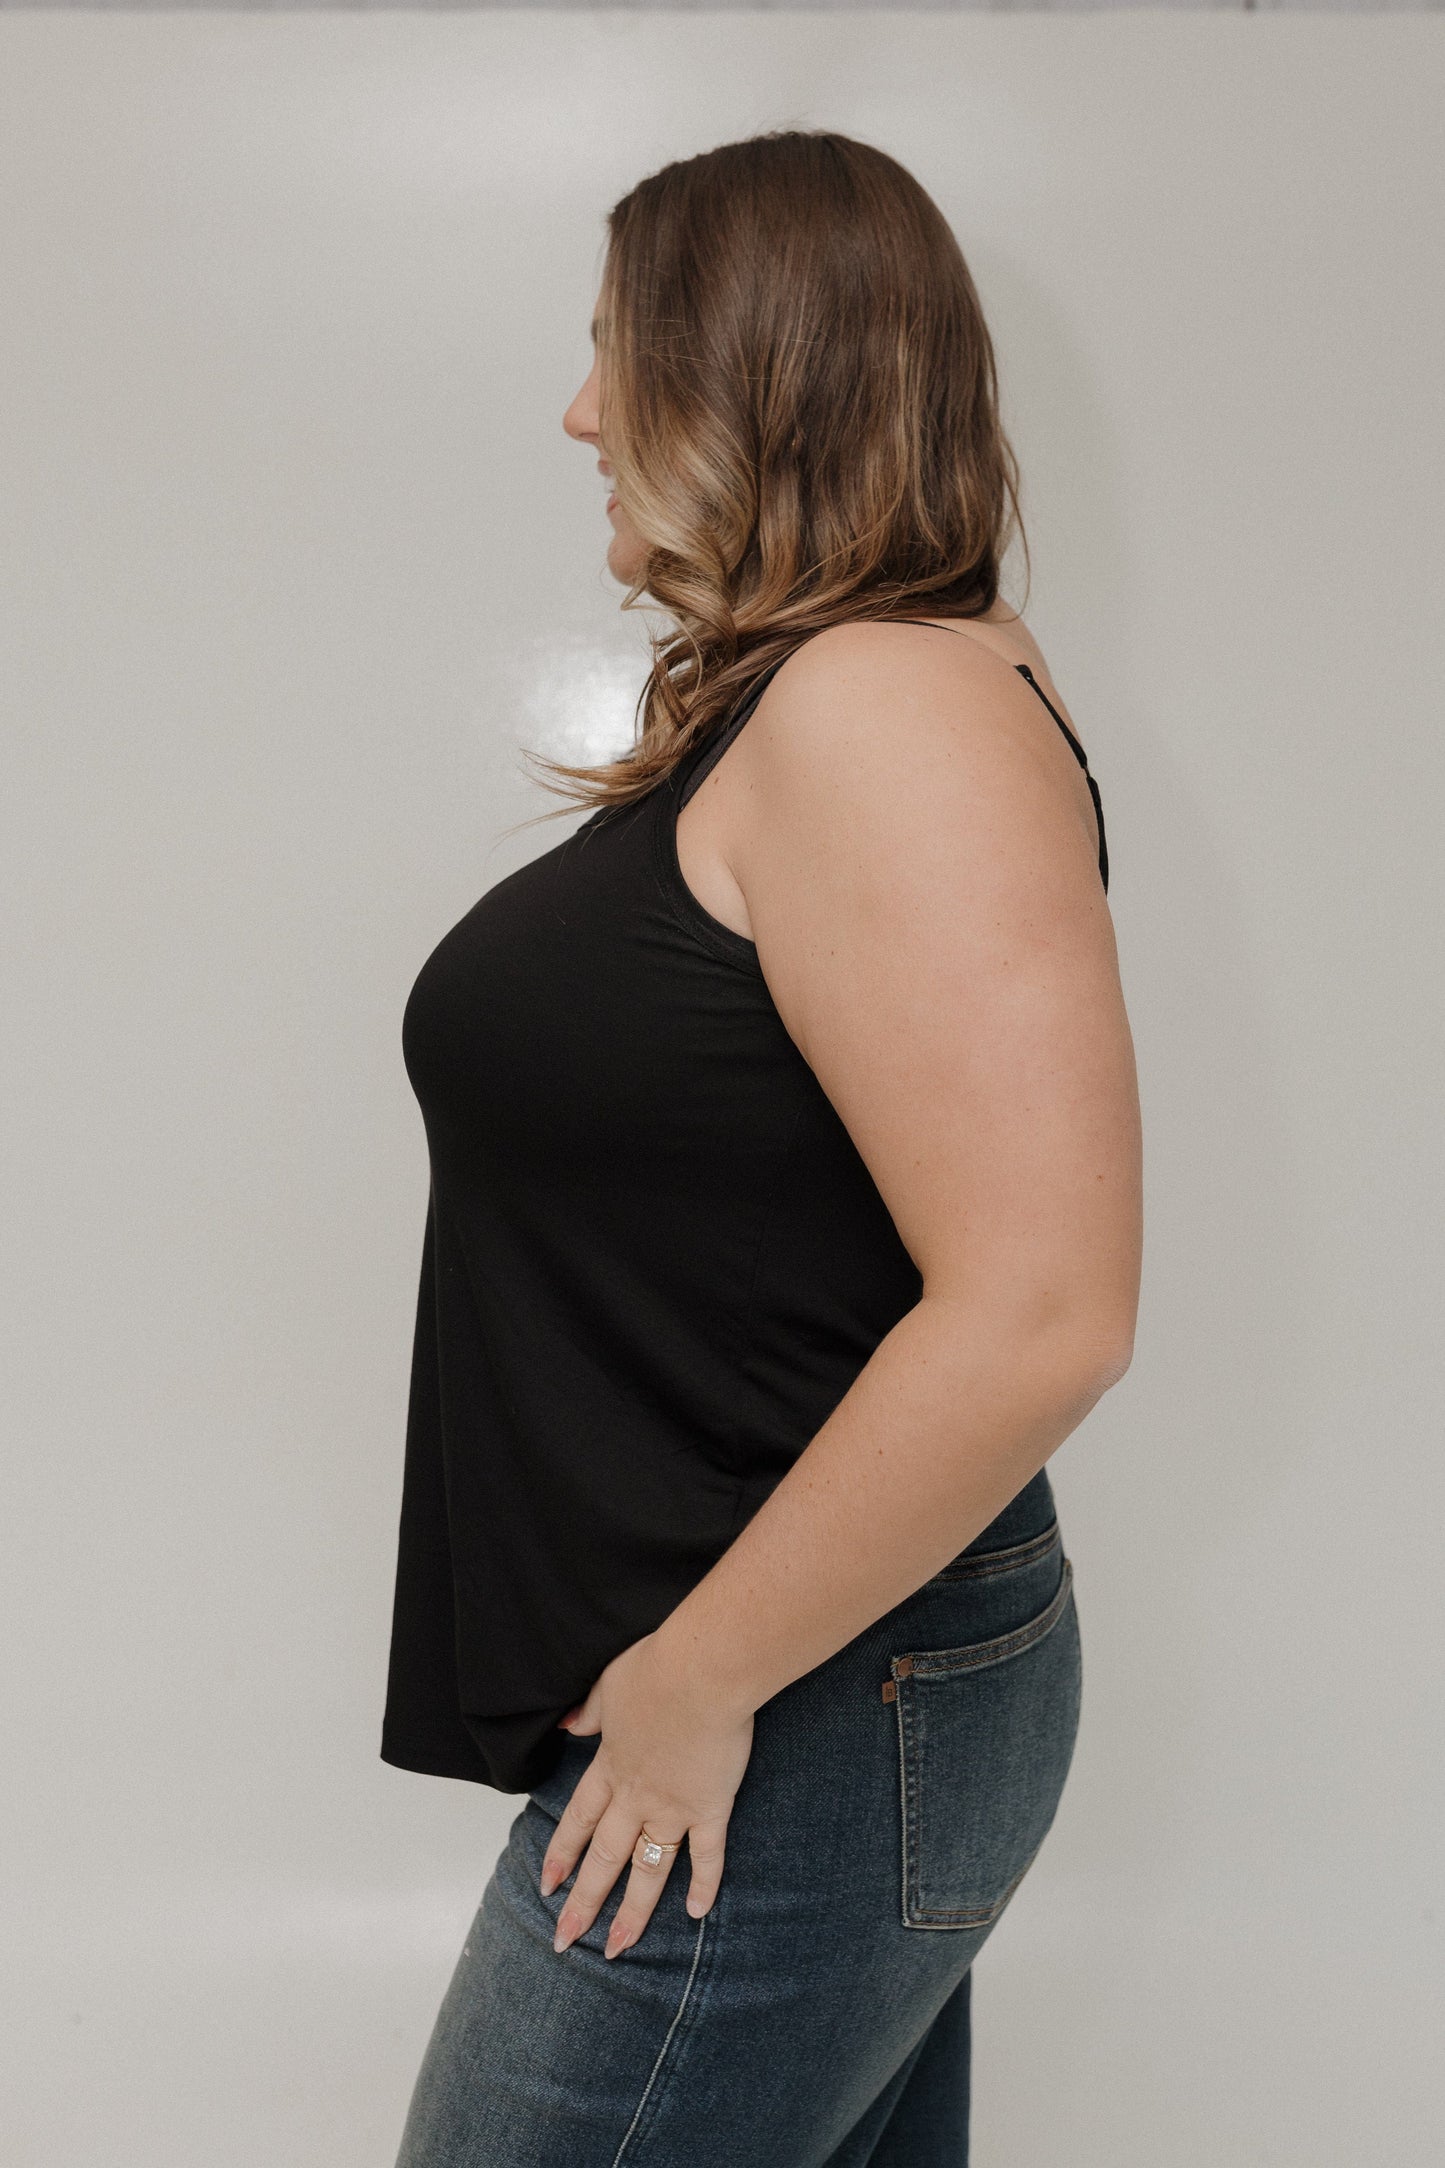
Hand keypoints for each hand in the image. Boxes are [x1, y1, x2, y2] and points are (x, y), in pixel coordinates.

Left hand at [539, 1629, 754, 1958]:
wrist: (702, 1671)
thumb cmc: (657, 1667)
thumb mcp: (609, 1684)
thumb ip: (589, 1712)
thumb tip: (567, 1723)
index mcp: (610, 1766)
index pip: (578, 1820)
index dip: (561, 1854)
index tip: (547, 1887)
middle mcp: (635, 1796)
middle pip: (604, 1858)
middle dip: (582, 1903)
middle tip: (565, 1940)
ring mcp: (673, 1807)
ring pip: (648, 1870)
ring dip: (631, 1913)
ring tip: (617, 1947)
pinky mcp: (710, 1806)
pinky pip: (706, 1856)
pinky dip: (703, 1885)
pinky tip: (696, 1914)